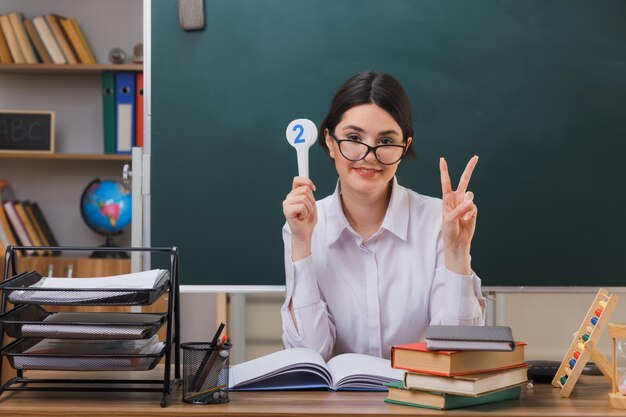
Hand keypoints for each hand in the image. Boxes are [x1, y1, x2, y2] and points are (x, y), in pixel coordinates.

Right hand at [282, 177, 316, 260]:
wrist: (305, 232)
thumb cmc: (307, 219)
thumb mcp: (311, 202)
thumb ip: (308, 192)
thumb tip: (309, 185)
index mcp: (293, 194)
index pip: (297, 179)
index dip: (307, 181)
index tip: (313, 188)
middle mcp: (288, 197)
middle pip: (304, 189)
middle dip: (311, 201)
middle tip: (307, 209)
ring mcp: (286, 204)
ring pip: (304, 198)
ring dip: (308, 208)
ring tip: (304, 214)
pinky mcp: (286, 211)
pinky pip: (301, 206)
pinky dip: (305, 213)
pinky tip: (301, 217)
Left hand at [439, 156, 478, 274]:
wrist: (457, 241)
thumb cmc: (449, 230)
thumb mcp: (449, 219)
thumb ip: (459, 209)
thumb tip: (471, 202)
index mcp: (447, 198)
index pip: (446, 181)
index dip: (444, 170)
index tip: (442, 159)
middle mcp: (457, 198)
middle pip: (464, 180)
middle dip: (470, 168)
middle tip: (475, 157)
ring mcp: (466, 203)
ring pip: (470, 195)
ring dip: (466, 204)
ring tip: (462, 215)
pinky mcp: (473, 210)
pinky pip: (474, 206)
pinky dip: (471, 213)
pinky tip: (467, 220)